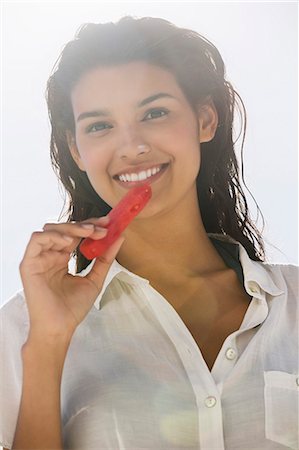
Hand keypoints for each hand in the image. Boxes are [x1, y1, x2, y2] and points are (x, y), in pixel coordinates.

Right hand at [19, 216, 124, 340]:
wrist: (60, 327)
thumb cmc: (73, 308)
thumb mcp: (94, 279)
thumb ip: (105, 259)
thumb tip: (119, 238)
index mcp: (62, 258)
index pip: (75, 235)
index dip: (91, 226)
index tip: (108, 224)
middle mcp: (49, 256)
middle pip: (64, 229)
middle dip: (84, 225)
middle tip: (102, 227)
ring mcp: (39, 259)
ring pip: (50, 230)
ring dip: (71, 228)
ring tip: (89, 232)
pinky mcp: (29, 264)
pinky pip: (36, 240)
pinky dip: (52, 236)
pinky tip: (69, 243)